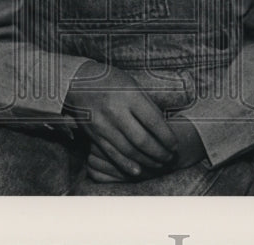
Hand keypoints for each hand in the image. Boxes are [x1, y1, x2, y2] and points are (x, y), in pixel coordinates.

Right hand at [63, 60, 177, 177]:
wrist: (78, 82)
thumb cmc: (111, 81)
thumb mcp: (132, 85)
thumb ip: (147, 105)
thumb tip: (164, 127)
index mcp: (129, 95)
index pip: (153, 121)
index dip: (167, 137)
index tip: (175, 145)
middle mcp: (116, 111)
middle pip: (142, 140)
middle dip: (160, 152)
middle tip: (170, 158)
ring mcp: (104, 125)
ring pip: (129, 150)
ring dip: (147, 160)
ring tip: (159, 164)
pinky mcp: (94, 135)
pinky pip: (112, 154)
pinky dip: (126, 164)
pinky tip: (138, 170)